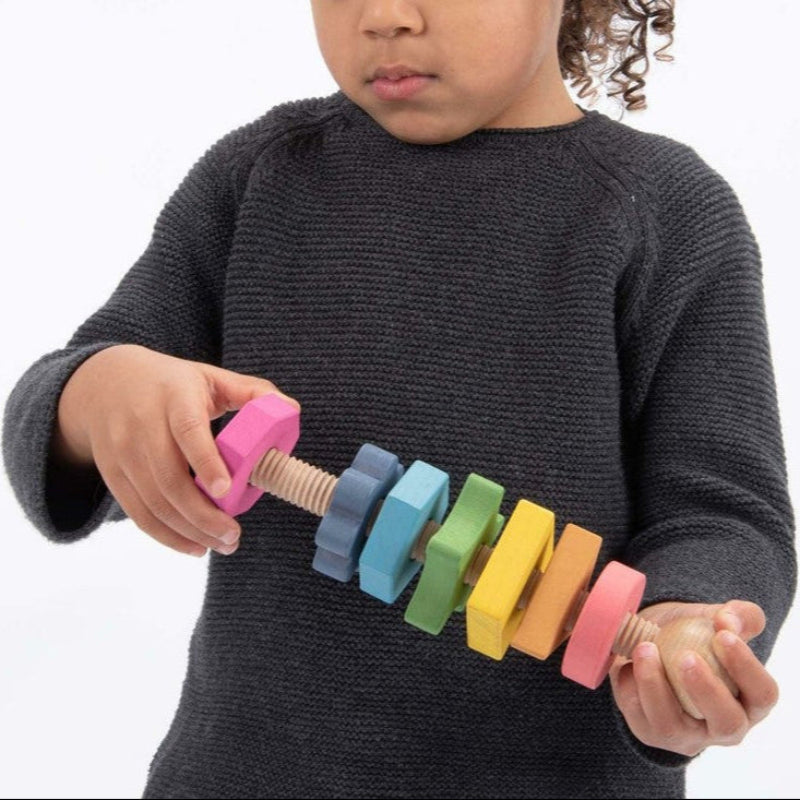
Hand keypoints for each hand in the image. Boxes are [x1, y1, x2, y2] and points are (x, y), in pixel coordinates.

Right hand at [52, 344, 300, 557]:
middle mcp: (142, 425)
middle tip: (234, 535)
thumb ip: (251, 392)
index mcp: (174, 397)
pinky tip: (195, 546)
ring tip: (222, 545)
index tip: (226, 490)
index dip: (206, 462)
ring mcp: (123, 452)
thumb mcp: (210, 377)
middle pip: (169, 478)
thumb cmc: (170, 384)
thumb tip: (291, 411)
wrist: (104, 384)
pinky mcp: (112, 474)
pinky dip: (167, 536)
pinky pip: (138, 513)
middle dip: (202, 514)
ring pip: (153, 502)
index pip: (187, 431)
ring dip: (189, 531)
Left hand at [608, 599, 777, 755]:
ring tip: (645, 648)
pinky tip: (626, 661)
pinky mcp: (649, 731)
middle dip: (706, 690)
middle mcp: (722, 726)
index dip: (745, 667)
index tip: (722, 635)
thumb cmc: (694, 637)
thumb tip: (728, 620)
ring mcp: (685, 734)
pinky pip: (637, 714)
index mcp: (749, 701)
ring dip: (655, 685)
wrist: (652, 643)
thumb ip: (737, 615)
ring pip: (671, 726)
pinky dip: (629, 685)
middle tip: (687, 656)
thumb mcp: (716, 621)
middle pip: (726, 722)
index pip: (762, 694)